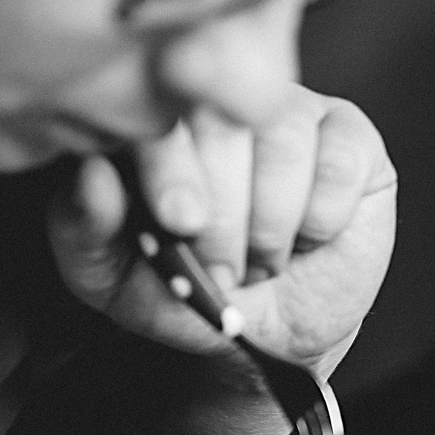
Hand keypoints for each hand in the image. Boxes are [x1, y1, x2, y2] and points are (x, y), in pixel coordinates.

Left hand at [49, 87, 397, 374]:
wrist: (271, 335)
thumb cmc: (188, 291)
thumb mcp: (114, 278)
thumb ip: (84, 228)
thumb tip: (92, 171)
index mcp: (154, 118)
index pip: (155, 108)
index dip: (170, 165)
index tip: (178, 223)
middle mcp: (221, 99)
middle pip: (222, 121)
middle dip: (224, 213)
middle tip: (221, 268)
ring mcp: (289, 109)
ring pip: (283, 139)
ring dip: (273, 221)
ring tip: (262, 259)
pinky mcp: (350, 135)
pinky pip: (340, 159)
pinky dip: (321, 216)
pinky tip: (308, 236)